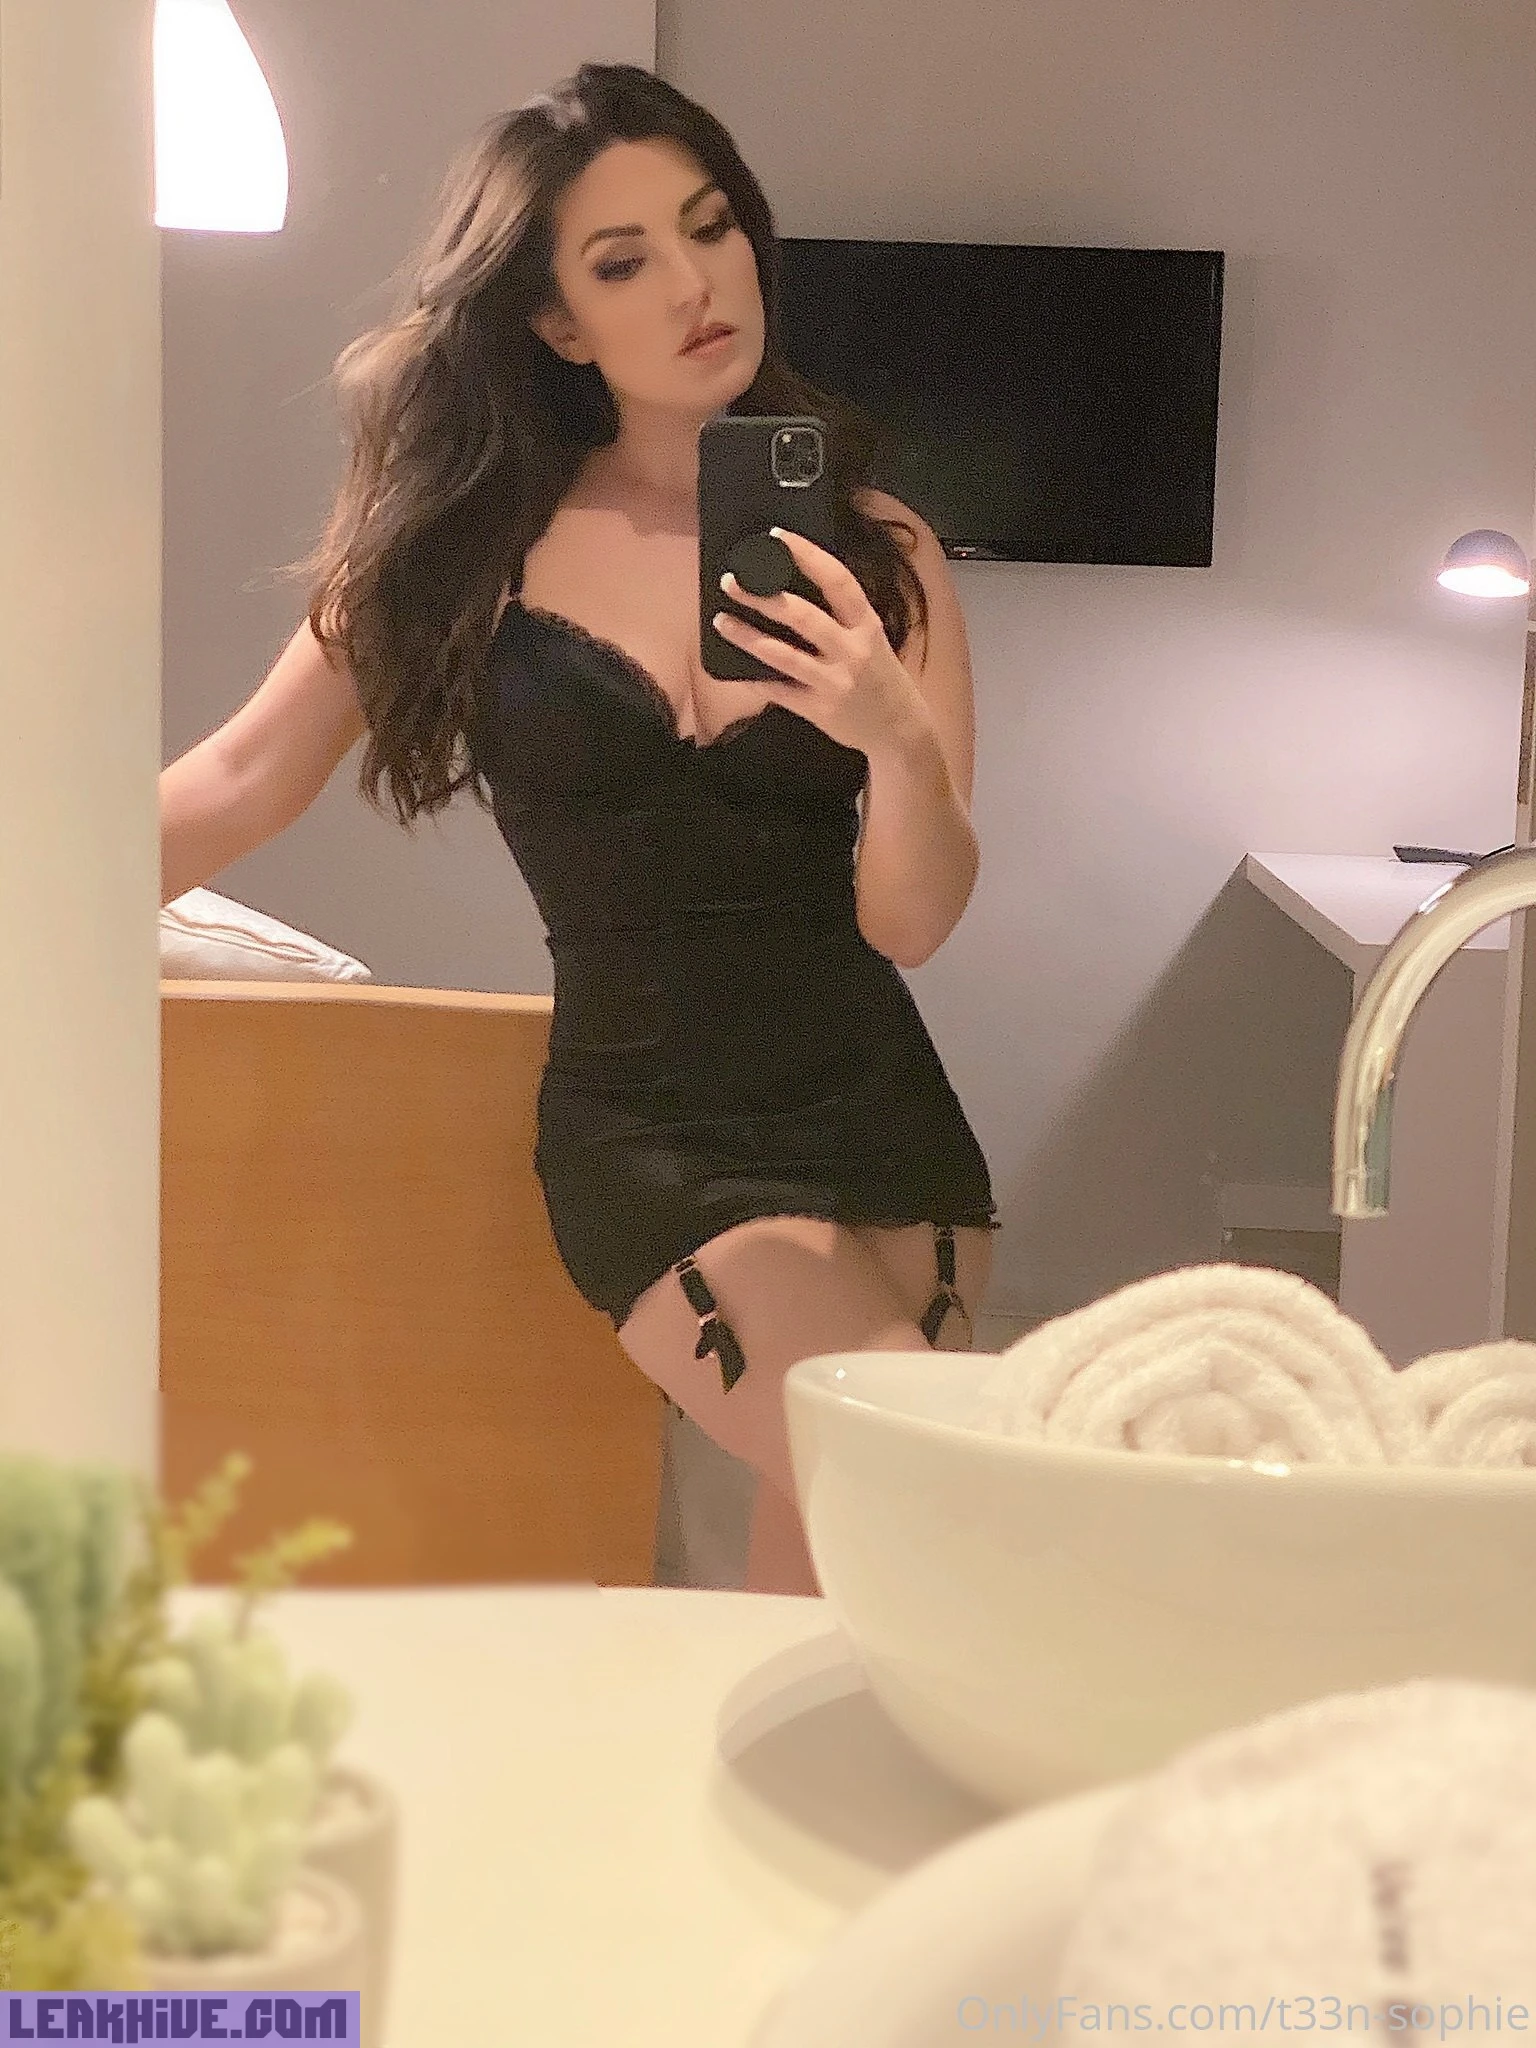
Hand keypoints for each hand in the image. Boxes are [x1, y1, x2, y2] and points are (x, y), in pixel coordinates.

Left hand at [711, 527, 930, 758]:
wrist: (901, 729)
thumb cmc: (881, 677)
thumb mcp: (872, 639)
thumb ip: (841, 617)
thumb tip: (793, 587)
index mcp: (866, 624)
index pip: (837, 580)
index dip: (807, 555)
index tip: (777, 536)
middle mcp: (851, 650)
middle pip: (803, 617)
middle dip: (764, 596)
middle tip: (731, 581)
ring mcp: (834, 682)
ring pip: (783, 655)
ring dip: (748, 637)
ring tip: (721, 621)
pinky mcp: (819, 710)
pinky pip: (780, 692)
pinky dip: (756, 679)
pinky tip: (735, 668)